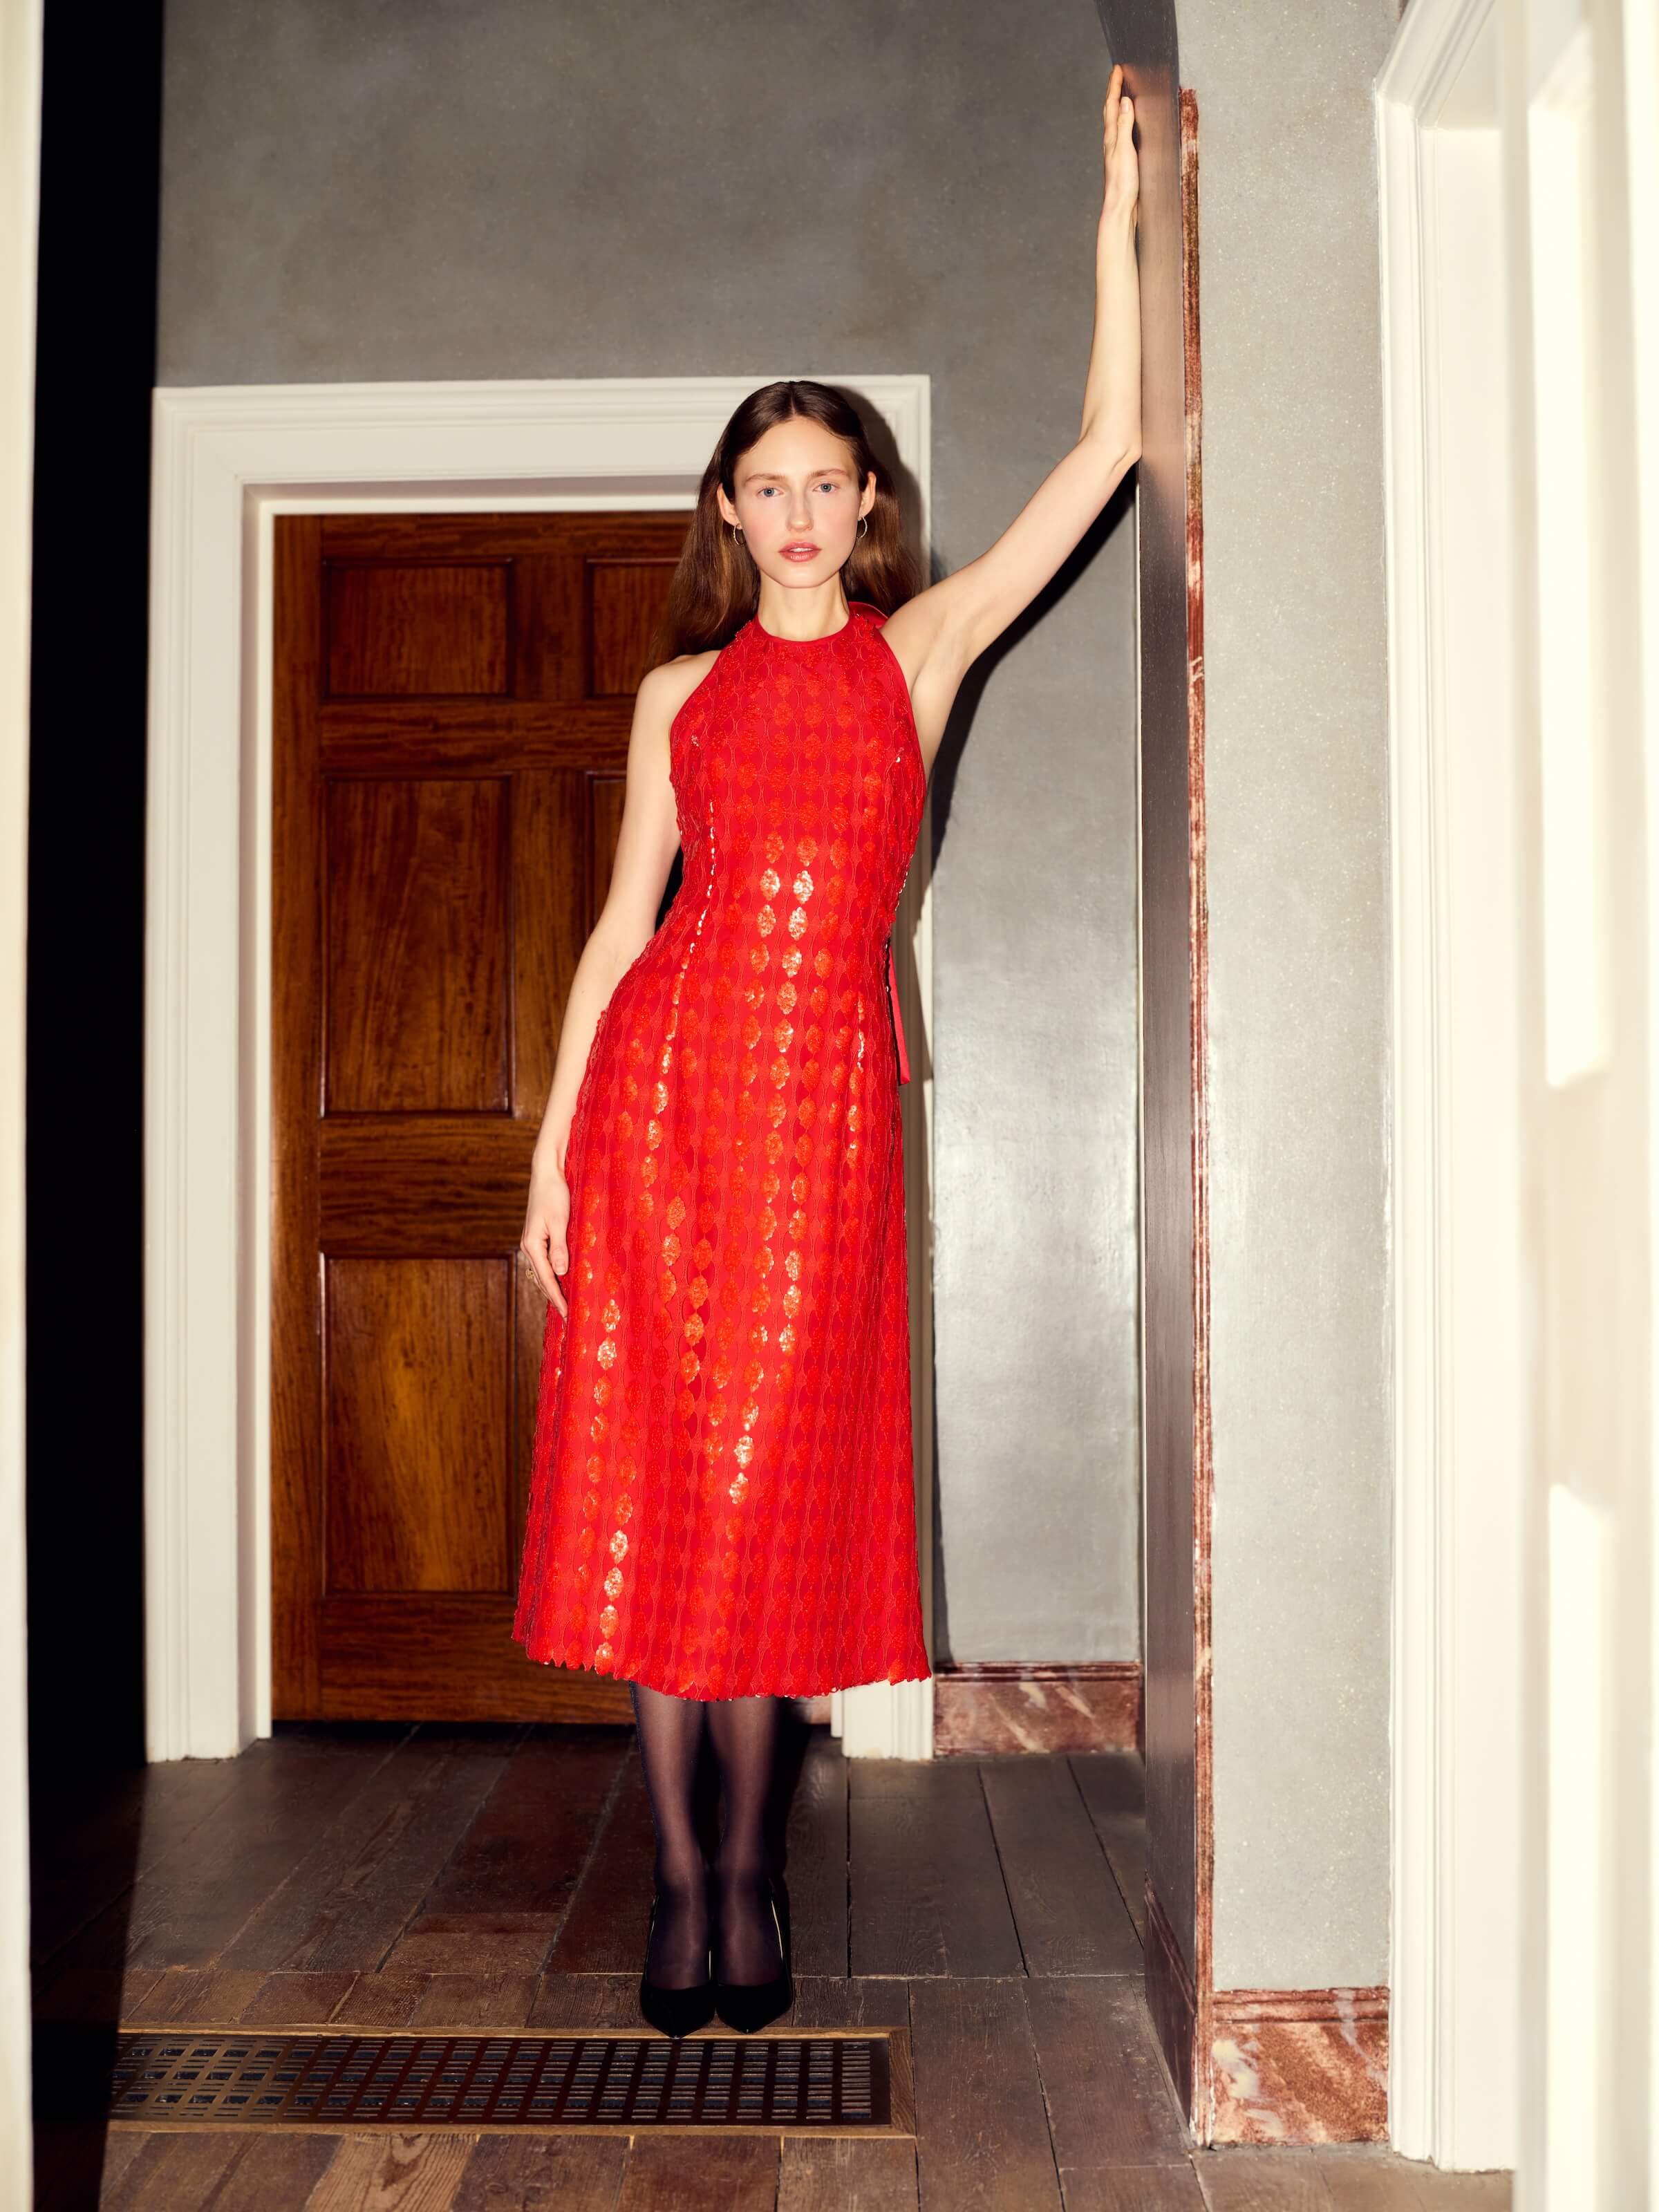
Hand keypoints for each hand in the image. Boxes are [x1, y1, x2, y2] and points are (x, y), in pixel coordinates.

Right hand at [521, 1157, 571, 1317]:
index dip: (557, 1297)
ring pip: (542, 1271)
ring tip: (565, 1304)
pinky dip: (552, 1274)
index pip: (546, 1278)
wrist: (547, 1173)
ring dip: (552, 1287)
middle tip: (568, 1316)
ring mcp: (533, 1241)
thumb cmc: (554, 1194)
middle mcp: (530, 1246)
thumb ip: (560, 1248)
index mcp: (533, 1244)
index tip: (567, 1313)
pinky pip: (545, 1261)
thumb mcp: (560, 1221)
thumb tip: (560, 1273)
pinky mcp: (539, 1236)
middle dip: (554, 1297)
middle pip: (541, 1279)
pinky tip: (561, 1279)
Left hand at [1102, 62, 1137, 227]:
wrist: (1120, 208)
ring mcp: (1115, 151)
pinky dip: (1123, 122)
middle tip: (1117, 76)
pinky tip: (1126, 127)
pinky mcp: (1121, 160)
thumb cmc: (1122, 183)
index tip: (1118, 69)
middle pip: (1110, 111)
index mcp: (1111, 137)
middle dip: (1113, 92)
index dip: (1114, 86)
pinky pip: (1120, 134)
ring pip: (1114, 122)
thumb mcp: (1125, 150)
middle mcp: (1110, 142)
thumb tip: (1125, 102)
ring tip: (1121, 95)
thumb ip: (1125, 126)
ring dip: (1117, 106)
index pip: (1112, 105)